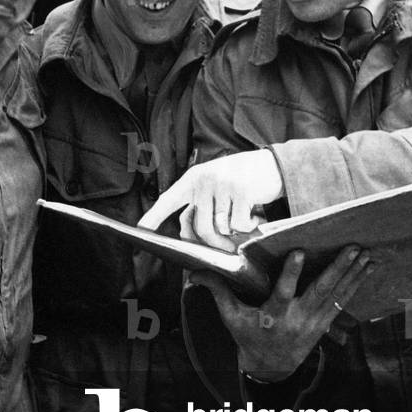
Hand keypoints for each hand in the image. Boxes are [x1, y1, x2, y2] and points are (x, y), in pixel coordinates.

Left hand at [138, 150, 282, 250]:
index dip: (154, 216)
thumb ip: (200, 207)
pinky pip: (239, 225)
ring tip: (244, 223)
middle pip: (200, 227)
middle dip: (214, 243)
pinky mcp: (242, 191)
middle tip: (228, 247)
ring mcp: (222, 184)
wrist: (271, 165)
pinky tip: (255, 217)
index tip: (140, 229)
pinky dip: (249, 227)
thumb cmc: (239, 181)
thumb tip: (188, 237)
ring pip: (220, 228)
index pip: (169, 199)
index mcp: (193, 179)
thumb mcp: (214, 188)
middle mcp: (204, 179)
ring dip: (234, 235)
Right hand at [192, 246, 371, 381]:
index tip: (299, 252)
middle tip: (352, 248)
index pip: (283, 291)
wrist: (272, 368)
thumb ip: (218, 291)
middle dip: (338, 268)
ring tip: (366, 254)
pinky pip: (344, 300)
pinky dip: (356, 284)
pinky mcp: (325, 322)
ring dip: (353, 273)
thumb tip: (194, 274)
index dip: (291, 273)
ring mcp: (315, 321)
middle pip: (321, 290)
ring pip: (337, 294)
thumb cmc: (249, 336)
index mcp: (274, 315)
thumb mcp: (231, 317)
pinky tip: (367, 268)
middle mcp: (298, 318)